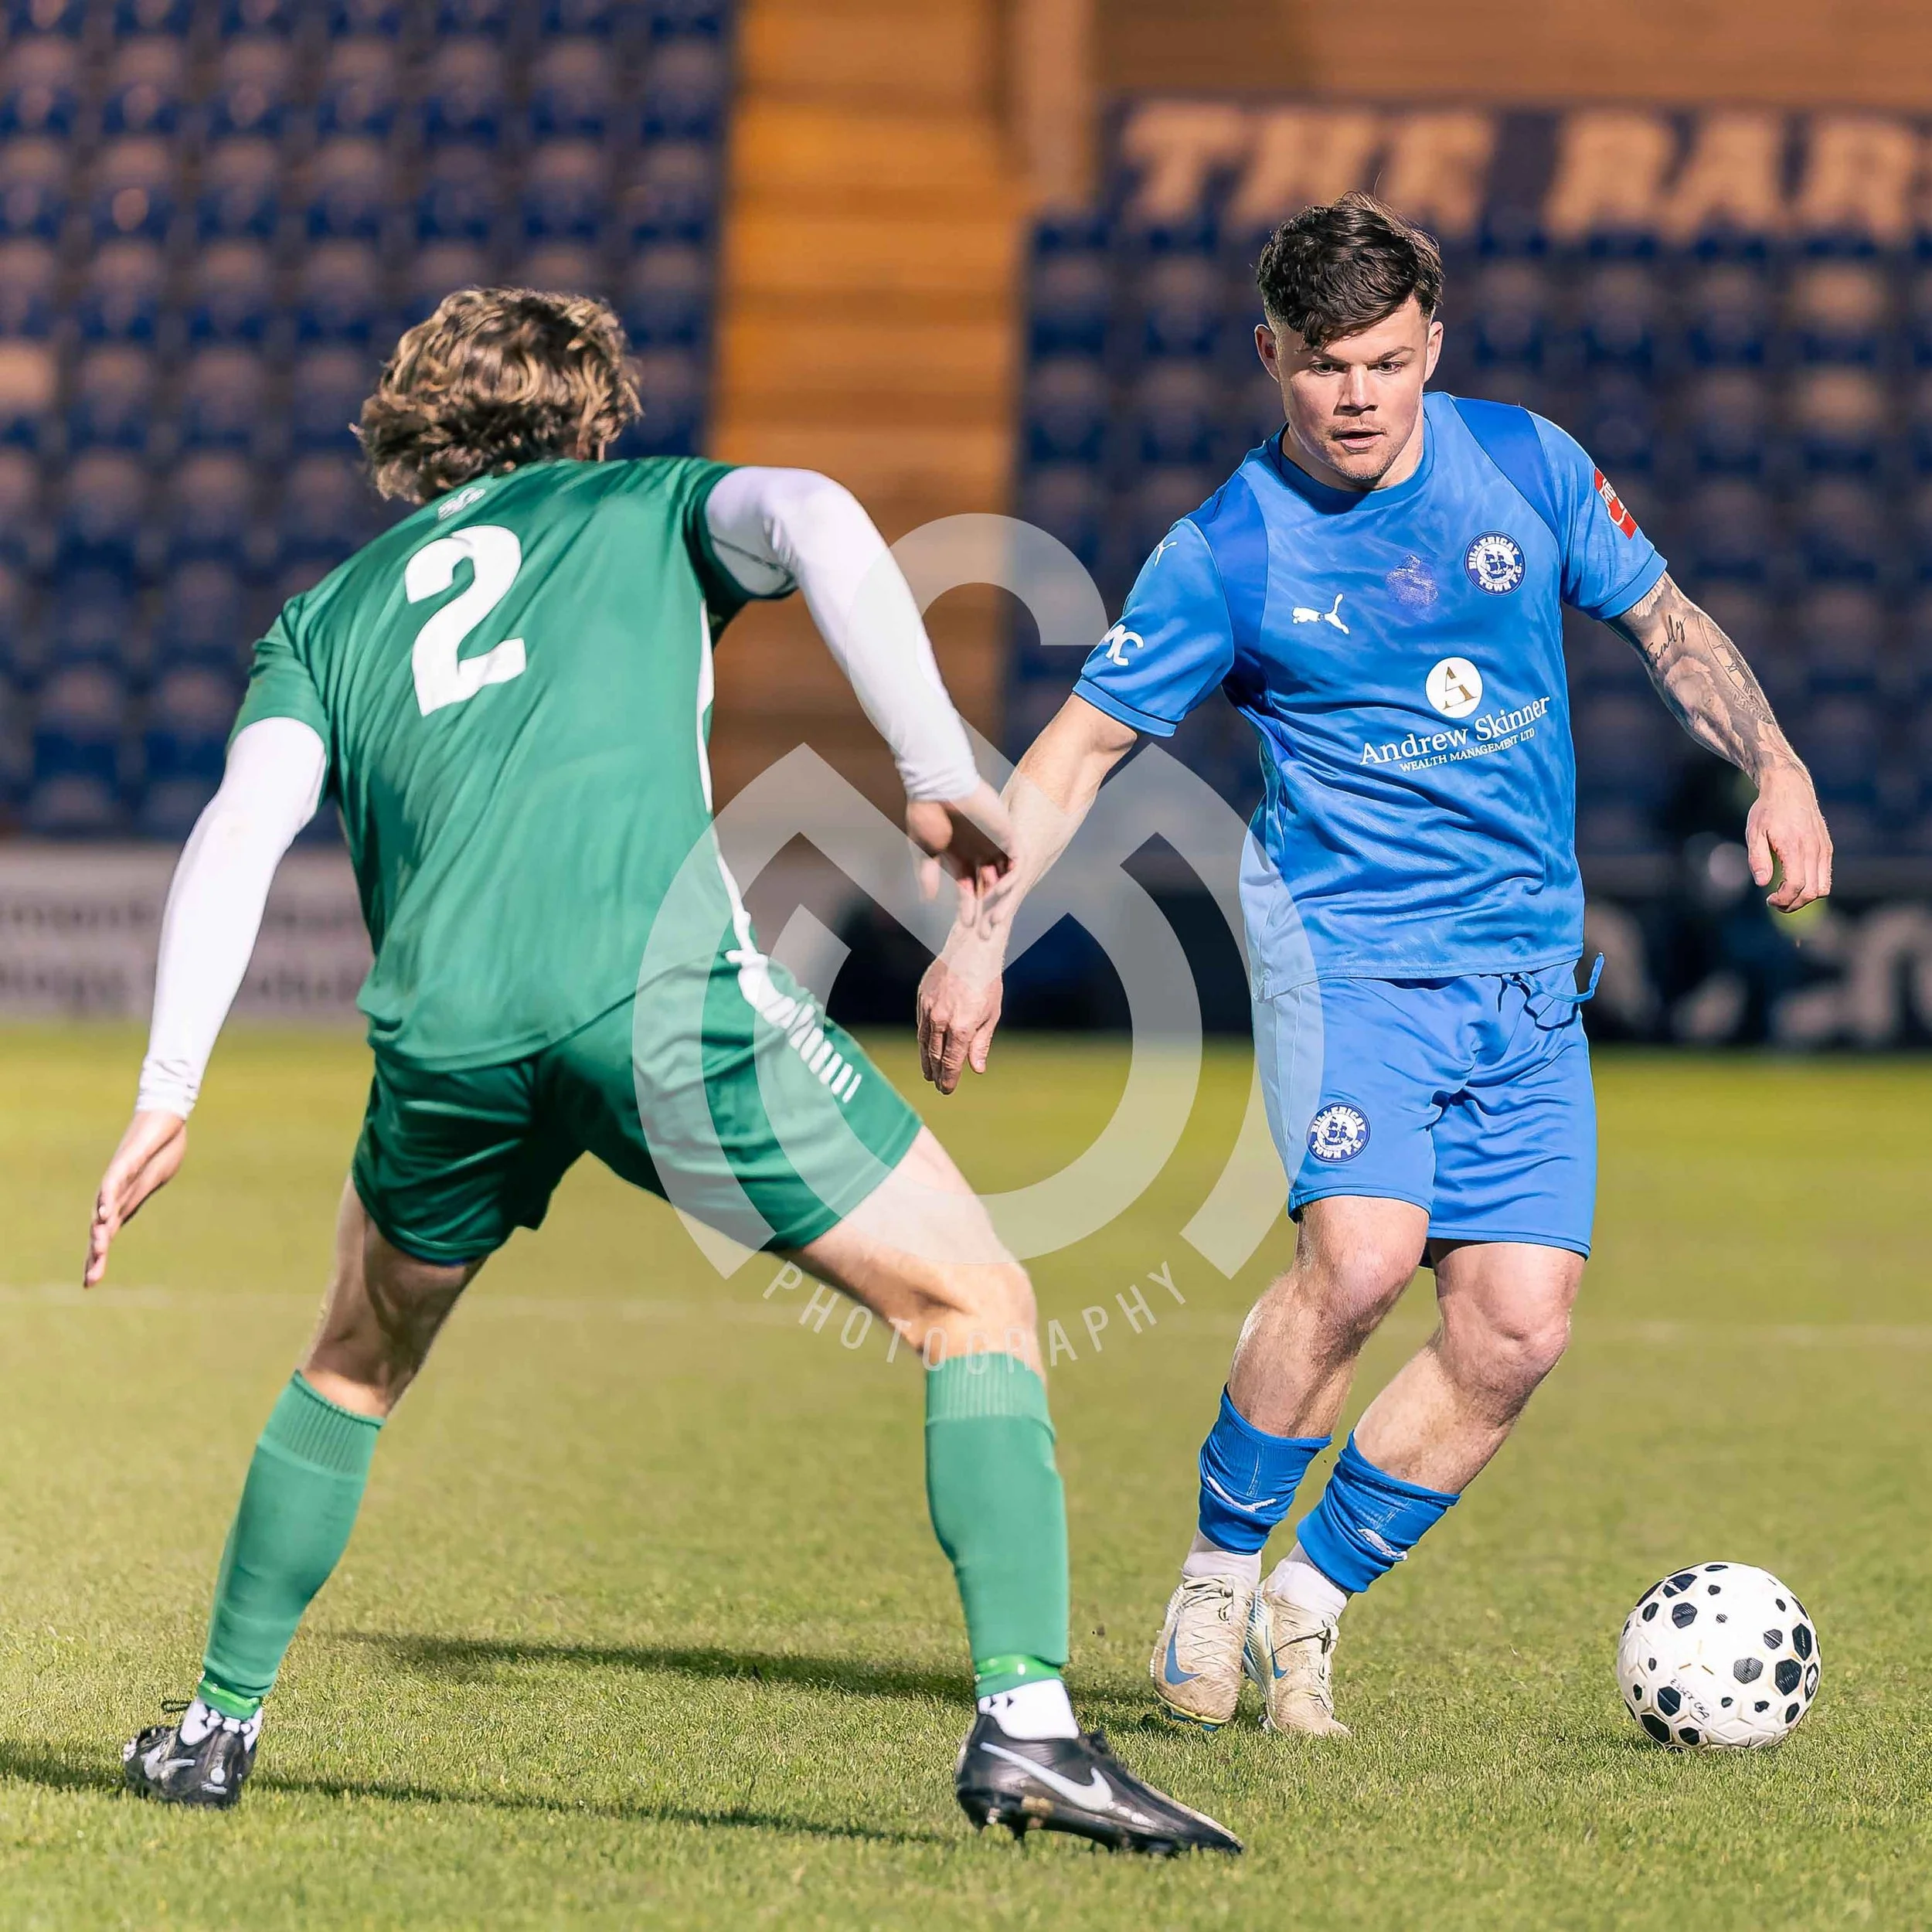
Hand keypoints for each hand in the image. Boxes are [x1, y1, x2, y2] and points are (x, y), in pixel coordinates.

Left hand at [84, 1109, 187, 1287]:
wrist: (166, 1115)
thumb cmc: (161, 1146)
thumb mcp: (152, 1180)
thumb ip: (136, 1197)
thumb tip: (121, 1214)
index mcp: (124, 1201)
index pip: (106, 1234)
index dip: (97, 1258)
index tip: (90, 1284)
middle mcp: (114, 1192)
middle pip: (101, 1228)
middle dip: (96, 1254)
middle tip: (91, 1280)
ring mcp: (118, 1176)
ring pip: (104, 1209)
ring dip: (101, 1230)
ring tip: (98, 1250)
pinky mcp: (127, 1160)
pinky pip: (114, 1182)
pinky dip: (108, 1199)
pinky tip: (105, 1213)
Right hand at [905, 781, 1012, 912]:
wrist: (939, 785)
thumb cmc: (927, 814)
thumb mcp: (924, 850)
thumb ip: (927, 874)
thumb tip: (928, 898)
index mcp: (959, 856)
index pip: (968, 887)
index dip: (968, 906)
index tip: (966, 925)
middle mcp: (979, 852)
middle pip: (987, 887)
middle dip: (987, 909)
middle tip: (986, 932)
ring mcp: (994, 844)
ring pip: (1004, 877)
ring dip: (1001, 899)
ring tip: (996, 918)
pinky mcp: (1007, 834)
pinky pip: (1016, 863)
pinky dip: (1010, 878)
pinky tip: (998, 891)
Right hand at [917, 953, 1003, 1093]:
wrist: (971, 949)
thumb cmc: (987, 982)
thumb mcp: (991, 1015)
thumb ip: (981, 1044)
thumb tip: (977, 1069)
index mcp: (961, 1027)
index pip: (951, 1062)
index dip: (948, 1079)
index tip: (947, 1090)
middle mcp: (941, 1020)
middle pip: (935, 1055)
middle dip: (936, 1073)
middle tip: (937, 1085)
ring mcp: (928, 1008)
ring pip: (924, 1041)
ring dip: (925, 1059)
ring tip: (928, 1072)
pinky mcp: (922, 998)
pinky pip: (920, 1024)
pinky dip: (923, 1039)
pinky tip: (925, 1047)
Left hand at [1747, 763, 1832, 911]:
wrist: (1790, 788)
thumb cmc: (1767, 810)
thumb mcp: (1754, 831)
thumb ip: (1757, 858)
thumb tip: (1762, 883)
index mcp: (1795, 847)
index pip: (1797, 885)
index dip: (1783, 899)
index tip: (1768, 900)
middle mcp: (1814, 850)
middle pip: (1812, 892)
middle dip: (1793, 904)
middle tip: (1774, 902)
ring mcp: (1823, 849)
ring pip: (1823, 887)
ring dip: (1805, 898)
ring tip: (1784, 894)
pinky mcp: (1827, 848)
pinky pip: (1826, 876)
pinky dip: (1812, 886)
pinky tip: (1794, 880)